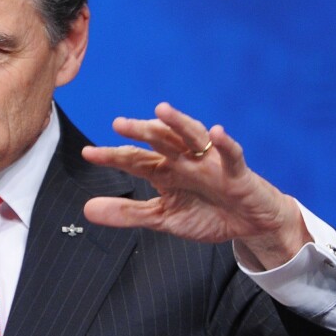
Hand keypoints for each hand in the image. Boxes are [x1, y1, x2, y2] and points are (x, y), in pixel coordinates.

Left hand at [81, 102, 310, 269]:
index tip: (88, 153)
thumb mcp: (162, 218)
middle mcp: (184, 160)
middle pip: (160, 140)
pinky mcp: (237, 171)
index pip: (134, 160)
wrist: (249, 224)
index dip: (112, 156)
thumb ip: (127, 213)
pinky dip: (225, 143)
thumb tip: (87, 209)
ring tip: (162, 111)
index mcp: (164, 171)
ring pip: (192, 136)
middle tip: (119, 124)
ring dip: (178, 123)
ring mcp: (210, 162)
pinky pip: (231, 154)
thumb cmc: (207, 214)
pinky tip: (217, 131)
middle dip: (141, 131)